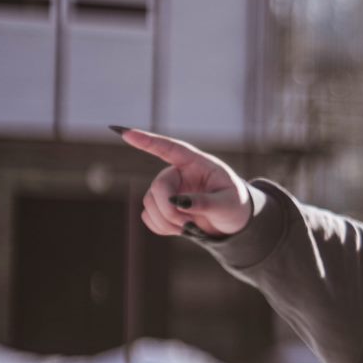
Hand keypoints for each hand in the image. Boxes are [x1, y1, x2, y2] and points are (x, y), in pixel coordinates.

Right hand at [117, 128, 251, 236]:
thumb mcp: (227, 204)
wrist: (233, 222)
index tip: (126, 134)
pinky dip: (162, 227)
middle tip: (188, 223)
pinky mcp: (161, 206)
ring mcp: (168, 189)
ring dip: (167, 221)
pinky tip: (180, 229)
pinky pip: (148, 217)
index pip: (170, 148)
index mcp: (197, 164)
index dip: (148, 141)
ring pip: (149, 203)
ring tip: (190, 227)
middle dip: (169, 209)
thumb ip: (204, 202)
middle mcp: (179, 173)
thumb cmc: (235, 205)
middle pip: (158, 187)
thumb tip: (176, 203)